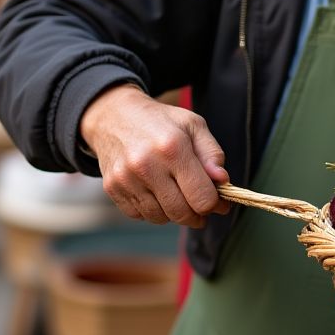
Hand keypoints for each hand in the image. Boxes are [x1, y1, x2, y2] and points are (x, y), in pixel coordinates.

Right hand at [79, 83, 230, 227]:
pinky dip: (153, 210)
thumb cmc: (161, 122)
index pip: (202, 198)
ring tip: (177, 193)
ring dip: (174, 213)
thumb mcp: (193, 125)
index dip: (216, 205)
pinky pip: (140, 215)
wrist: (114, 116)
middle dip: (197, 214)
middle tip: (201, 205)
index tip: (220, 202)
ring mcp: (126, 179)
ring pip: (161, 218)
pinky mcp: (112, 188)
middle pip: (182, 213)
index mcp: (173, 147)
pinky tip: (156, 191)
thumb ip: (212, 154)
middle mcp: (146, 165)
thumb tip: (222, 181)